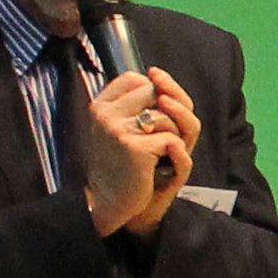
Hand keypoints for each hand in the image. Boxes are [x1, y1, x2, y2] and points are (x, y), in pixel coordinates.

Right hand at [83, 70, 189, 236]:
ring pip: (167, 116)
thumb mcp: (133, 127)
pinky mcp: (133, 147)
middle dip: (170, 117)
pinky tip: (159, 167)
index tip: (150, 122)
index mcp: (101, 105)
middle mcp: (105, 113)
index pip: (138, 79)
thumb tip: (156, 74)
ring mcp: (116, 129)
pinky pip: (173, 140)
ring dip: (174, 137)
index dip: (155, 97)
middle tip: (160, 143)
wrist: (111, 202)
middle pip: (158, 94)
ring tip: (158, 156)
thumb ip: (145, 100)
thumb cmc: (127, 164)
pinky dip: (176, 155)